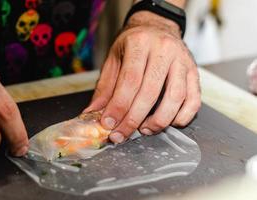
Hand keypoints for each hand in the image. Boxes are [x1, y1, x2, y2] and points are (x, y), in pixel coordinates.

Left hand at [84, 11, 200, 142]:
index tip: (109, 124)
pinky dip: (183, 116)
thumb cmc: (133, 44)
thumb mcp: (114, 59)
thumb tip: (93, 113)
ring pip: (175, 97)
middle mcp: (164, 50)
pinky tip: (169, 123)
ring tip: (144, 130)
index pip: (129, 81)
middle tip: (122, 134)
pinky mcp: (194, 71)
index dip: (119, 106)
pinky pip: (194, 99)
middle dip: (134, 119)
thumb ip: (105, 87)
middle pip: (150, 92)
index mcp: (140, 43)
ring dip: (159, 121)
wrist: (157, 26)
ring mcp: (182, 60)